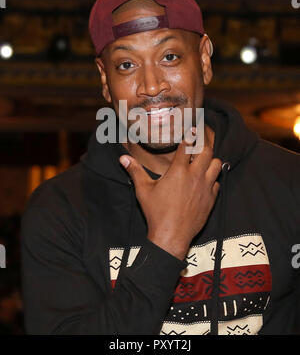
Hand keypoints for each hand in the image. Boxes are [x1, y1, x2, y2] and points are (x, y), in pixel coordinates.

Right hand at [119, 135, 221, 259]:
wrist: (171, 236)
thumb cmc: (156, 212)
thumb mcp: (143, 190)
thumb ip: (135, 171)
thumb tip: (123, 158)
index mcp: (178, 171)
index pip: (187, 145)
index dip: (190, 135)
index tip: (192, 129)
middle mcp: (195, 176)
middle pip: (206, 151)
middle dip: (202, 145)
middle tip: (197, 144)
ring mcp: (205, 187)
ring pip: (216, 164)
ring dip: (210, 160)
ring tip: (202, 161)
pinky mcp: (211, 199)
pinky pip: (217, 182)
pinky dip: (212, 179)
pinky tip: (204, 181)